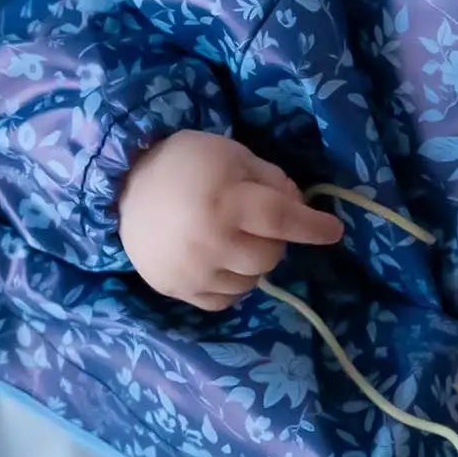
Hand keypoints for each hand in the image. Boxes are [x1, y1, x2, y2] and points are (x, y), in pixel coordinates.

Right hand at [117, 131, 342, 310]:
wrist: (124, 185)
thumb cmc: (187, 164)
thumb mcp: (234, 156)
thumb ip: (273, 181)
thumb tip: (300, 208)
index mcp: (227, 204)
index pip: (284, 222)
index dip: (313, 227)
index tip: (334, 231)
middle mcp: (210, 243)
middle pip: (271, 258)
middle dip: (273, 241)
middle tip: (256, 224)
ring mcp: (192, 272)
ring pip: (250, 283)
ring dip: (251, 264)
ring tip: (230, 240)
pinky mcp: (176, 289)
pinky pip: (224, 300)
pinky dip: (231, 284)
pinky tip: (217, 262)